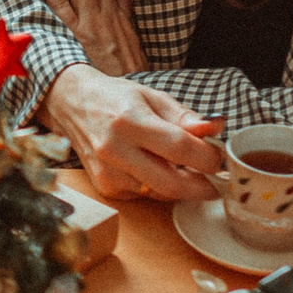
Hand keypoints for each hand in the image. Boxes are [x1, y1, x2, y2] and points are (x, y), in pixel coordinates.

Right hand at [42, 65, 223, 200]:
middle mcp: (114, 150)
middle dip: (202, 186)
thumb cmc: (116, 98)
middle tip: (216, 180)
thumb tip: (216, 128)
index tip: (219, 157)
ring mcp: (107, 173)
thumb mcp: (153, 97)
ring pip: (160, 193)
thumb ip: (185, 117)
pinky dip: (159, 187)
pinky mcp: (105, 187)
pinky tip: (158, 170)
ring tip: (190, 170)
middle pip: (172, 183)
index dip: (208, 157)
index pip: (180, 148)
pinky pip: (145, 195)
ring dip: (182, 186)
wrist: (73, 105)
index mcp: (129, 121)